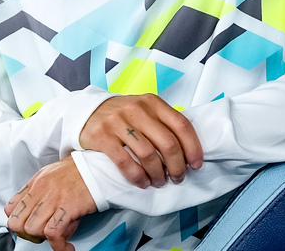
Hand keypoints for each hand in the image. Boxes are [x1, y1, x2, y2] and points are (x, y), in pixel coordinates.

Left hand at [5, 157, 95, 250]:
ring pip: (32, 229)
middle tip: (42, 235)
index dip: (19, 223)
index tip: (30, 228)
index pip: (11, 209)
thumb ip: (40, 191)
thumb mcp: (52, 175)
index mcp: (36, 182)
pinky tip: (67, 247)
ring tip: (58, 237)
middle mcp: (41, 189)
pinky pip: (53, 233)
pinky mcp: (68, 205)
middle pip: (17, 223)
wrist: (100, 165)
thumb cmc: (80, 171)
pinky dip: (59, 246)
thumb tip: (33, 212)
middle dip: (28, 235)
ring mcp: (54, 197)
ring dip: (44, 239)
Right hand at [79, 93, 202, 188]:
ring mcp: (118, 121)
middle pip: (167, 143)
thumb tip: (188, 149)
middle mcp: (137, 109)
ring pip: (148, 155)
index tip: (196, 164)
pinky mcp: (102, 136)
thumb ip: (163, 123)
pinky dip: (137, 177)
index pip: (181, 124)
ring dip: (158, 174)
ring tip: (159, 182)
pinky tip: (142, 183)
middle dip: (177, 166)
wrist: (88, 112)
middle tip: (177, 178)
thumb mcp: (145, 110)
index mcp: (152, 102)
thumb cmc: (124, 116)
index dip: (192, 147)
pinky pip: (125, 162)